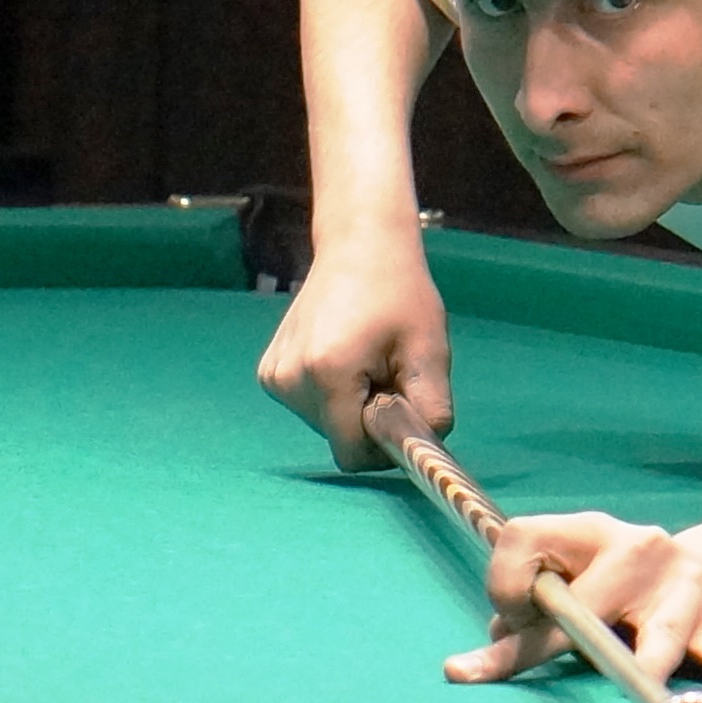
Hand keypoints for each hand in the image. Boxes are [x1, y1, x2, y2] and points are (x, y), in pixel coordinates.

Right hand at [256, 243, 452, 468]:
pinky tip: (344, 355)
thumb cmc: (400, 295)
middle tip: (387, 372)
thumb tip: (424, 453)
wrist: (358, 248)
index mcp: (327, 374)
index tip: (401, 411)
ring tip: (367, 360)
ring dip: (351, 405)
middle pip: (338, 437)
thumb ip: (432, 411)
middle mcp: (290, 378)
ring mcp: (273, 376)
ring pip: (324, 424)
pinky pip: (309, 405)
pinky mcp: (269, 372)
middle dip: (368, 419)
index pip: (352, 454)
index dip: (383, 446)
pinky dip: (332, 393)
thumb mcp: (431, 352)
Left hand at [451, 511, 701, 693]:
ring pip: (660, 635)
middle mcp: (639, 549)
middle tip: (501, 672)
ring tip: (645, 689)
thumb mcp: (583, 581)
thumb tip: (501, 635)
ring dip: (649, 666)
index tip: (507, 621)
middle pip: (584, 602)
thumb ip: (539, 609)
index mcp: (591, 532)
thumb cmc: (628, 591)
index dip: (503, 583)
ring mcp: (686, 585)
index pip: (525, 539)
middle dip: (547, 642)